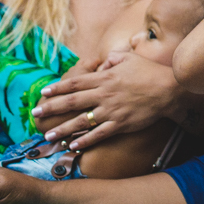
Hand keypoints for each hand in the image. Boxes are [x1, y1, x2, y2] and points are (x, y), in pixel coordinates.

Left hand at [33, 52, 178, 149]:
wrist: (168, 89)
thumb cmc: (149, 71)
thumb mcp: (129, 58)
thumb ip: (113, 59)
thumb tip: (102, 62)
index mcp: (104, 78)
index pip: (76, 83)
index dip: (58, 88)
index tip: (44, 92)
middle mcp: (104, 94)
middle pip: (72, 102)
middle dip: (52, 108)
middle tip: (35, 113)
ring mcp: (112, 110)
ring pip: (82, 121)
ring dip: (63, 129)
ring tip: (48, 135)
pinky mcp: (121, 124)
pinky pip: (99, 134)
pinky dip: (85, 140)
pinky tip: (73, 145)